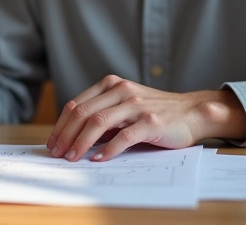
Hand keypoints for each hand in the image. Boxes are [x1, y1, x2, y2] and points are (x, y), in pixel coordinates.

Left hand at [46, 75, 245, 161]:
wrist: (192, 112)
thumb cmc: (155, 113)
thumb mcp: (125, 107)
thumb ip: (104, 116)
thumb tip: (74, 138)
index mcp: (111, 85)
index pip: (76, 104)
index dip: (61, 125)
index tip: (53, 142)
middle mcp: (121, 90)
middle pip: (83, 112)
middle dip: (65, 135)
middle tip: (57, 153)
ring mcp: (136, 105)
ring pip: (98, 122)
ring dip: (81, 142)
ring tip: (72, 157)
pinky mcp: (150, 121)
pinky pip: (124, 136)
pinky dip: (108, 149)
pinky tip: (98, 159)